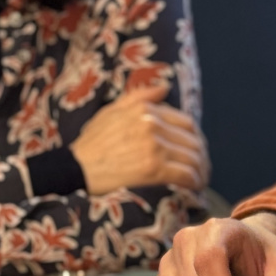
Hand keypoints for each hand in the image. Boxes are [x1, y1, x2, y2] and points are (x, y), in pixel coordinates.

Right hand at [70, 85, 209, 194]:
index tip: (197, 150)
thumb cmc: (92, 142)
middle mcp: (153, 125)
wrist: (74, 168)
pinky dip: (194, 182)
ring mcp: (154, 147)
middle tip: (201, 169)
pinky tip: (194, 187)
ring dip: (201, 171)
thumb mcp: (112, 111)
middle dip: (202, 157)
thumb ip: (140, 97)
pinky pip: (185, 174)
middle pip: (194, 141)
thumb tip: (165, 87)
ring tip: (200, 180)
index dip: (196, 138)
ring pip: (193, 158)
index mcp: (146, 110)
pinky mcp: (153, 169)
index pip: (187, 122)